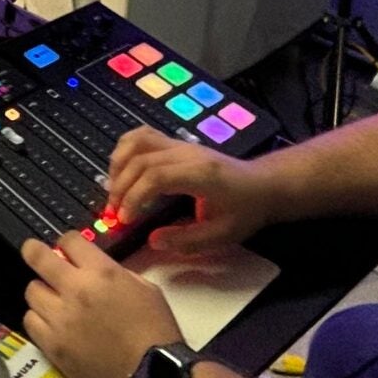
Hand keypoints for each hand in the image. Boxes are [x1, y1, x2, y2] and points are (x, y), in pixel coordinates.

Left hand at [21, 233, 184, 377]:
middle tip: (33, 252)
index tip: (66, 248)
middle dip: (34, 251)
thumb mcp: (146, 289)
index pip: (69, 241)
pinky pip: (31, 322)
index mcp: (102, 273)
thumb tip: (95, 271)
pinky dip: (39, 319)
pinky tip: (50, 323)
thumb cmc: (157, 333)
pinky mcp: (52, 346)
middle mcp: (75, 291)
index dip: (67, 242)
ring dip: (42, 292)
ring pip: (31, 292)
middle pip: (38, 258)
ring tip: (52, 299)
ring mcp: (60, 319)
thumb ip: (116, 274)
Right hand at [106, 128, 275, 257]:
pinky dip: (125, 151)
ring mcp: (181, 144)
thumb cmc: (245, 211)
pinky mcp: (176, 143)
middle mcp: (187, 153)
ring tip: (114, 191)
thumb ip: (188, 240)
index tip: (125, 219)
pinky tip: (122, 173)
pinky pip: (143, 136)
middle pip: (141, 159)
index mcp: (200, 174)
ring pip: (137, 141)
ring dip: (118, 165)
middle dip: (121, 186)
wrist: (263, 184)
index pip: (156, 176)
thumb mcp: (223, 235)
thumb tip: (153, 241)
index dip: (135, 196)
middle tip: (114, 213)